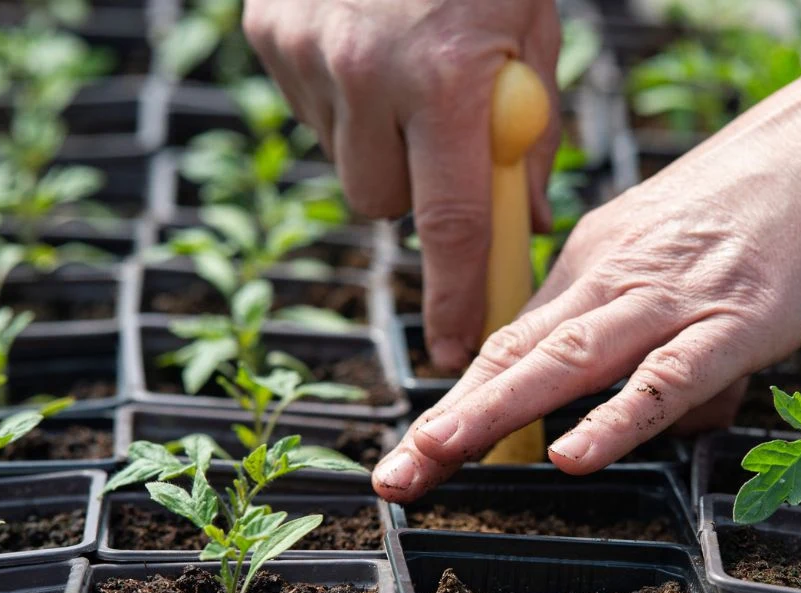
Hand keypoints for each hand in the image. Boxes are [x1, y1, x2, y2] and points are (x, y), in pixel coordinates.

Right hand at [243, 0, 561, 370]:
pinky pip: (311, 112)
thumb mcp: (532, 32)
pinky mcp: (268, 34)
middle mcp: (366, 73)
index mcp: (444, 78)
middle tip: (438, 141)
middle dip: (415, 195)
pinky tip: (363, 46)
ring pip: (345, 162)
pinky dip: (341, 102)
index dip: (455, 298)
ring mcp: (306, 53)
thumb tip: (524, 219)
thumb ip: (530, 132)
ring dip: (378, 147)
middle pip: (382, 204)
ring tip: (401, 74)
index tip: (455, 352)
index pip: (452, 225)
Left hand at [370, 41, 800, 501]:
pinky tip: (571, 453)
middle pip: (519, 352)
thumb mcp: (692, 252)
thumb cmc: (784, 190)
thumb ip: (659, 329)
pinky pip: (665, 377)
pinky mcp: (737, 319)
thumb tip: (649, 411)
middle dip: (449, 419)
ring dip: (494, 413)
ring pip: (568, 361)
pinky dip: (616, 418)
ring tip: (437, 458)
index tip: (423, 444)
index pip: (518, 335)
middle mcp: (622, 272)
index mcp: (605, 254)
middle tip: (396, 474)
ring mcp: (676, 295)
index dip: (463, 393)